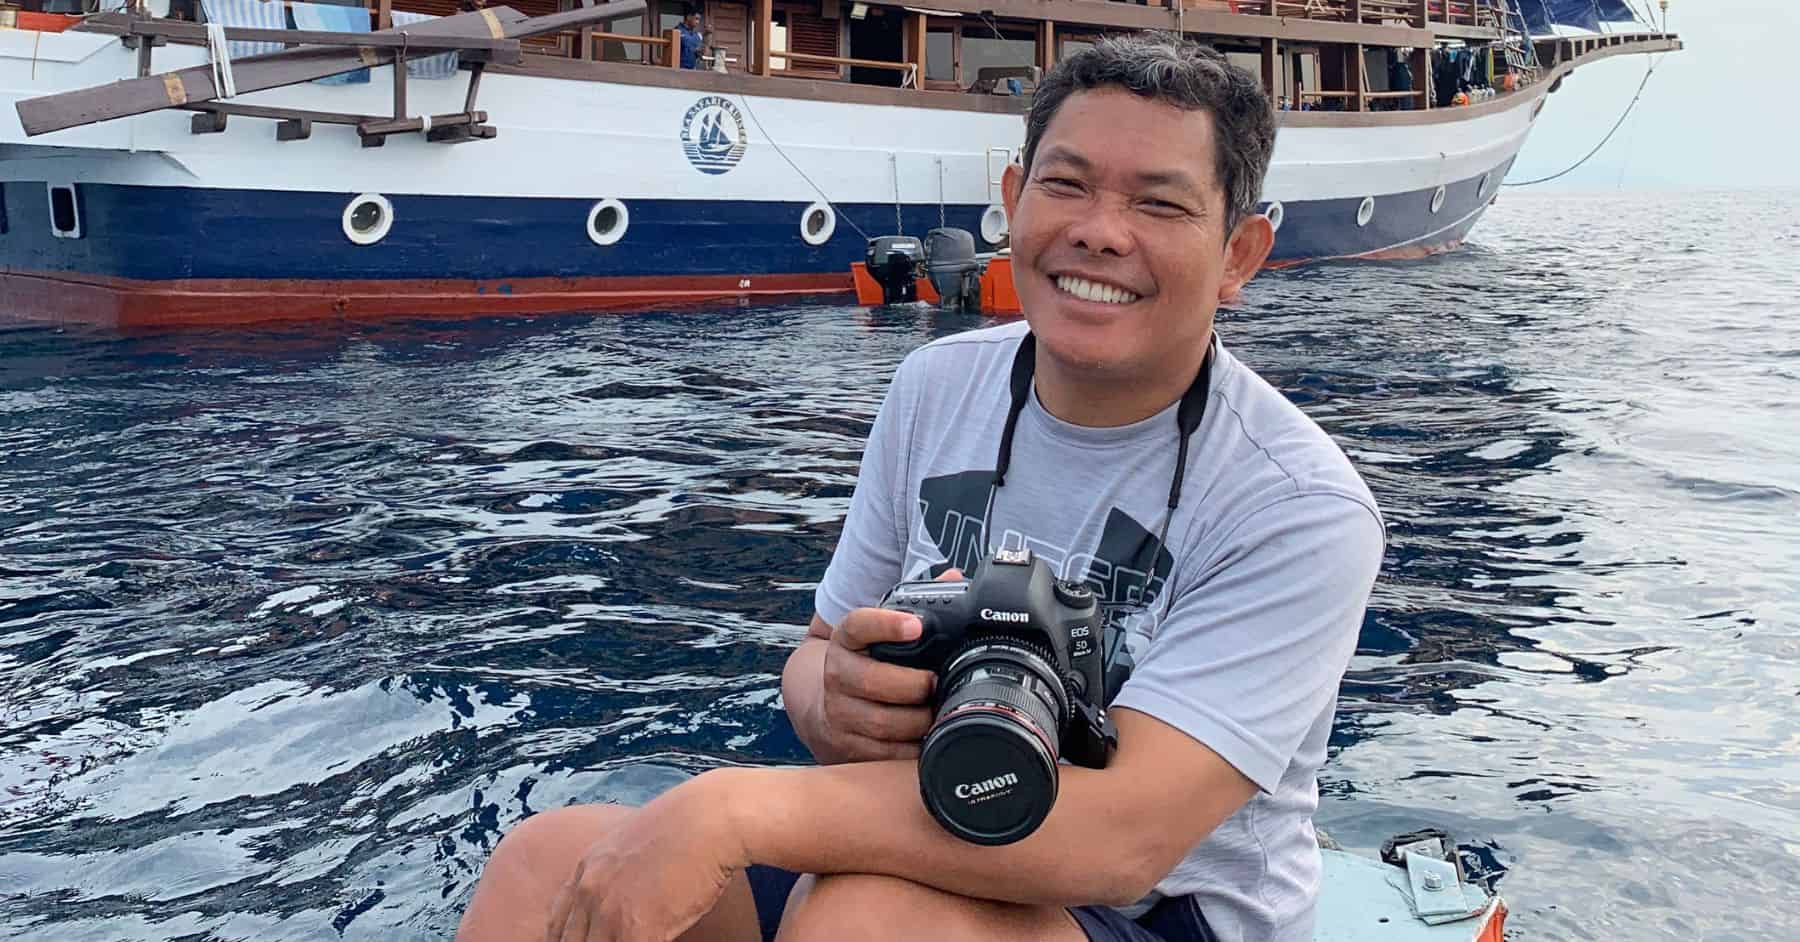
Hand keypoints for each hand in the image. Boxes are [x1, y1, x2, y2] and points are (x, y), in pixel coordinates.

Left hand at [541, 774, 747, 941]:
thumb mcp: (632, 840)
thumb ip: (615, 868)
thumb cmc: (685, 826)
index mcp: (585, 870)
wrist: (710, 820)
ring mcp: (609, 913)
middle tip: (612, 941)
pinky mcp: (637, 931)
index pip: (555, 923)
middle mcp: (590, 892)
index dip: (564, 941)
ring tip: (636, 940)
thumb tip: (624, 891)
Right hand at [814, 570, 960, 762]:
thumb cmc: (868, 665)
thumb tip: (953, 578)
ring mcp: (838, 713)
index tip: (915, 625)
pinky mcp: (845, 746)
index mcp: (845, 641)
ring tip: (936, 712)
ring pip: (882, 721)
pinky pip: (883, 753)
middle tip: (937, 682)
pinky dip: (909, 749)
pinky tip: (925, 739)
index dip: (885, 623)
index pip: (857, 625)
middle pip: (874, 681)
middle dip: (914, 685)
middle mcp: (836, 675)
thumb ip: (912, 606)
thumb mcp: (881, 635)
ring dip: (917, 720)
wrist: (825, 707)